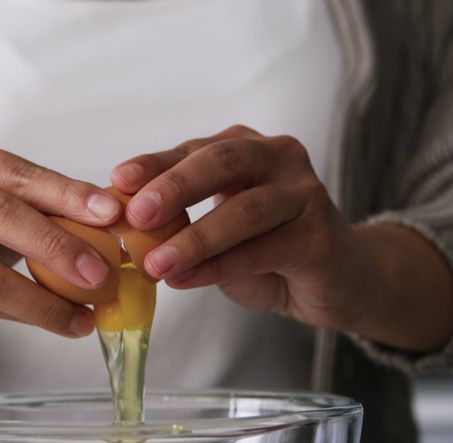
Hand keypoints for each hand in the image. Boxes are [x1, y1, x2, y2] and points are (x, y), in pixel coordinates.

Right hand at [0, 129, 122, 337]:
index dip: (66, 194)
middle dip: (56, 245)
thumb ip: (38, 207)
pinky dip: (22, 315)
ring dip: (44, 300)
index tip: (110, 213)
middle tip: (100, 273)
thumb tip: (110, 224)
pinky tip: (56, 322)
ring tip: (84, 313)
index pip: (16, 172)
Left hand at [110, 125, 452, 350]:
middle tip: (138, 214)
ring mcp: (305, 194)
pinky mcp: (321, 236)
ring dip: (195, 238)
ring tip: (156, 263)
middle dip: (175, 186)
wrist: (336, 283)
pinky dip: (219, 266)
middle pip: (222, 163)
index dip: (154, 164)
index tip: (116, 181)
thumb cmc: (268, 250)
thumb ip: (180, 221)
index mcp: (246, 149)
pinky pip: (262, 250)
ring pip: (245, 210)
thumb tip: (123, 228)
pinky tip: (186, 280)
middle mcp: (279, 159)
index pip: (193, 150)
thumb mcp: (216, 230)